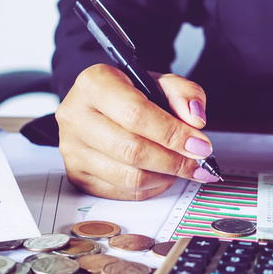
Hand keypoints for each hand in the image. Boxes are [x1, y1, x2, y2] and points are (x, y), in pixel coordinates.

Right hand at [55, 63, 218, 199]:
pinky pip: (122, 192)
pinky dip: (151, 187)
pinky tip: (162, 175)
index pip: (135, 114)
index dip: (172, 134)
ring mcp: (72, 149)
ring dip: (165, 176)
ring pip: (129, 176)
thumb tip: (195, 119)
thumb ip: (183, 93)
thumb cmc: (128, 94)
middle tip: (199, 162)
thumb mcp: (157, 82)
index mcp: (93, 84)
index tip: (200, 145)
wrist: (98, 106)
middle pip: (132, 150)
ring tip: (182, 168)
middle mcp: (75, 116)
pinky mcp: (77, 175)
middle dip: (174, 160)